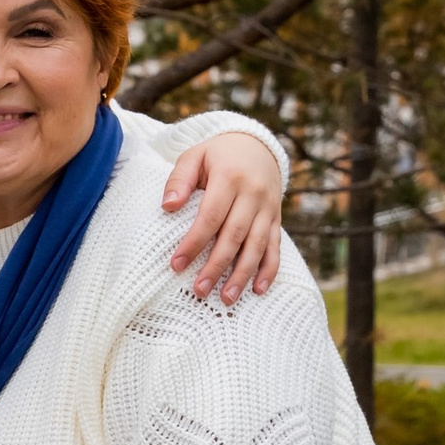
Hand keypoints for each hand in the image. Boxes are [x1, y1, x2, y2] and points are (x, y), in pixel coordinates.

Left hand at [161, 134, 282, 304]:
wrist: (257, 146)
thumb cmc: (217, 155)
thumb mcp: (194, 156)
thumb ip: (179, 179)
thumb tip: (168, 206)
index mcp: (229, 177)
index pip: (210, 216)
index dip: (194, 242)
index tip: (177, 265)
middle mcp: (253, 193)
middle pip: (234, 235)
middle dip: (216, 266)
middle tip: (199, 291)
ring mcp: (267, 207)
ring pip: (256, 245)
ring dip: (242, 274)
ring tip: (225, 298)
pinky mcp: (276, 218)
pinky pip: (274, 246)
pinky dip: (269, 269)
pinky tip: (258, 290)